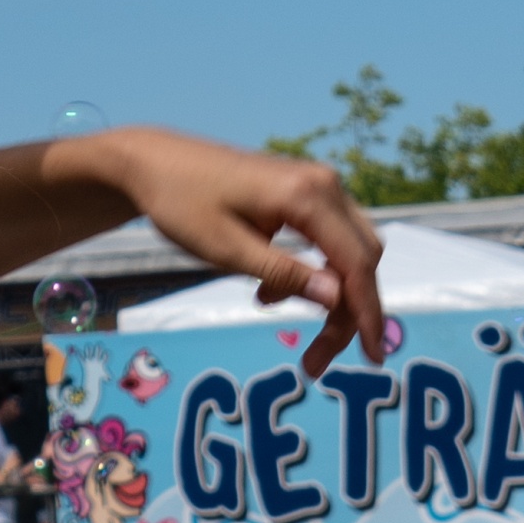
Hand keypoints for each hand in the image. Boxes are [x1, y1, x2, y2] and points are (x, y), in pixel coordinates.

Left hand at [94, 130, 386, 377]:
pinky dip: (311, 272)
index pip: (356, 265)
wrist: (151, 163)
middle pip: (361, 259)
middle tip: (316, 359)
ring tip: (277, 318)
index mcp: (307, 196)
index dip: (367, 315)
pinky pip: (327, 238)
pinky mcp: (303, 191)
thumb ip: (284, 274)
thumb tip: (338, 301)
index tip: (372, 359)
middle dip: (347, 312)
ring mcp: (315, 184)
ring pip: (348, 251)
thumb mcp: (227, 249)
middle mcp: (323, 184)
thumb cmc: (182, 204)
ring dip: (328, 293)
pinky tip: (268, 292)